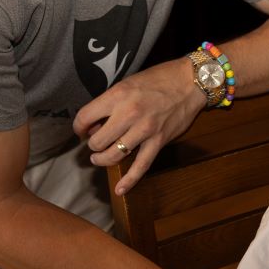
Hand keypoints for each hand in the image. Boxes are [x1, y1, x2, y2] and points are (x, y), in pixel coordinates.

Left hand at [74, 58, 203, 195]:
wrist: (190, 82)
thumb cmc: (159, 78)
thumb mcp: (128, 83)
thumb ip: (111, 102)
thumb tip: (95, 124)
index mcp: (118, 96)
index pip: (84, 117)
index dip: (78, 127)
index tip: (81, 130)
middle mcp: (129, 113)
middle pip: (97, 141)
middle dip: (92, 145)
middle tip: (94, 143)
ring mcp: (144, 130)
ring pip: (114, 155)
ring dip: (102, 160)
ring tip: (100, 159)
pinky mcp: (158, 141)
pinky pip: (141, 166)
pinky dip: (129, 180)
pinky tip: (120, 190)